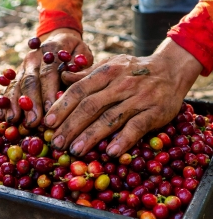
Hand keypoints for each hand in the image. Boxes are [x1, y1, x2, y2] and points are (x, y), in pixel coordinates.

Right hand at [3, 28, 92, 126]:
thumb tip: (71, 84)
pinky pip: (10, 88)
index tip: (51, 110)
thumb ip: (80, 70)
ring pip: (18, 85)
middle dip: (31, 103)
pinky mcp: (17, 74)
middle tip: (33, 122)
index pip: (49, 73)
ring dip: (16, 105)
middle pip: (30, 81)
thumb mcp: (83, 55)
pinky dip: (7, 103)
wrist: (61, 41)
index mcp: (52, 49)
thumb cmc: (76, 54)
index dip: (48, 92)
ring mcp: (23, 66)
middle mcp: (34, 57)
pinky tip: (7, 116)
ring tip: (15, 121)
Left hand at [43, 38, 202, 156]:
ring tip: (75, 150)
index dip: (62, 107)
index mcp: (107, 72)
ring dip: (91, 136)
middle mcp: (121, 84)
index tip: (48, 123)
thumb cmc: (134, 70)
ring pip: (110, 118)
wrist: (170, 69)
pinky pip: (137, 127)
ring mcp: (138, 98)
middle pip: (91, 106)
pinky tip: (110, 152)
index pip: (79, 90)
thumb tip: (63, 77)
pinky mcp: (155, 112)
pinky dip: (123, 140)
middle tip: (56, 143)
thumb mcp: (110, 65)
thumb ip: (86, 74)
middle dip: (71, 126)